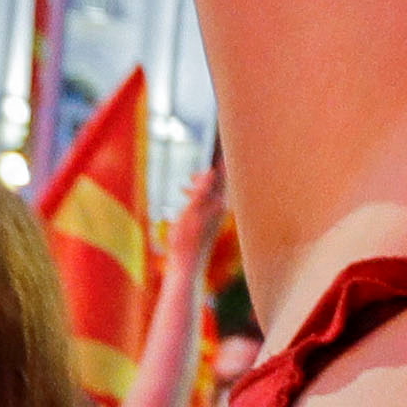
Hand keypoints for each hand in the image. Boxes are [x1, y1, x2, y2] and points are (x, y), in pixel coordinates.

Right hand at [166, 160, 227, 281]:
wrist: (187, 263)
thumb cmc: (185, 239)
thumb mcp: (190, 212)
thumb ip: (200, 192)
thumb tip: (212, 172)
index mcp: (217, 203)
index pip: (222, 174)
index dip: (220, 159)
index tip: (220, 143)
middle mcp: (220, 207)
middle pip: (219, 180)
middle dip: (208, 170)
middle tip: (197, 164)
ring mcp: (216, 214)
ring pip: (211, 189)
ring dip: (200, 182)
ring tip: (186, 182)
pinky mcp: (210, 220)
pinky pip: (206, 198)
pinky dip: (196, 192)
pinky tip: (184, 193)